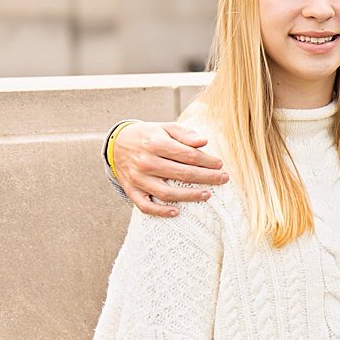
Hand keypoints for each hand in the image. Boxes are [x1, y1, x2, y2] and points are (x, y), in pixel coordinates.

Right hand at [114, 121, 228, 216]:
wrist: (116, 143)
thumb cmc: (148, 136)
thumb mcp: (165, 128)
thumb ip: (185, 134)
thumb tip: (204, 142)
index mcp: (155, 144)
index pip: (187, 155)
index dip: (206, 161)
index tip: (220, 164)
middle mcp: (146, 162)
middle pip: (181, 174)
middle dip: (206, 177)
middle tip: (223, 179)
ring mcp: (138, 178)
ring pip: (166, 192)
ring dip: (189, 196)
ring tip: (207, 195)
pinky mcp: (131, 190)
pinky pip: (145, 206)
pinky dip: (161, 211)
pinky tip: (177, 212)